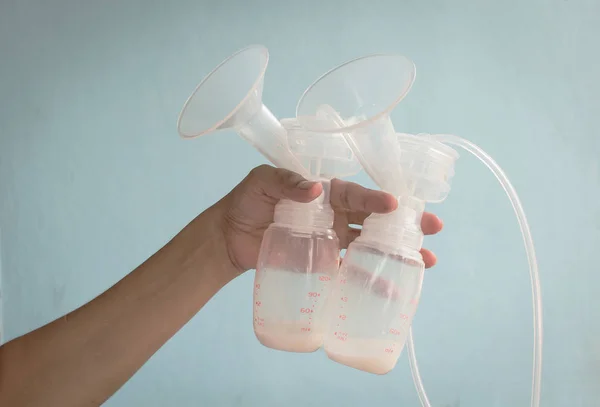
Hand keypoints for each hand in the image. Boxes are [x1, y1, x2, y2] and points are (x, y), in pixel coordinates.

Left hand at [216, 165, 442, 274]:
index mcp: (325, 191)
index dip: (376, 199)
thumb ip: (285, 182)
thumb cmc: (247, 202)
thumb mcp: (262, 182)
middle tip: (433, 228)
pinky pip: (352, 270)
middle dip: (406, 222)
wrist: (229, 237)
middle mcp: (335, 213)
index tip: (396, 205)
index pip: (356, 193)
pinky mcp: (324, 262)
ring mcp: (333, 239)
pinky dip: (371, 278)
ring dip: (399, 251)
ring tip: (427, 260)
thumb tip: (314, 189)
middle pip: (376, 218)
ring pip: (372, 244)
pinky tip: (392, 288)